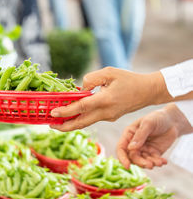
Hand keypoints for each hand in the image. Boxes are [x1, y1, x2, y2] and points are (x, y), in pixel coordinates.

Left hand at [50, 67, 168, 131]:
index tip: (53, 113)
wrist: (148, 91)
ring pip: (86, 123)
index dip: (66, 111)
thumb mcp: (109, 72)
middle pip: (81, 123)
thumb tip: (80, 90)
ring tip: (58, 122)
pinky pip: (93, 119)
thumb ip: (91, 79)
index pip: (81, 107)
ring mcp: (109, 117)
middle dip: (65, 126)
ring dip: (72, 123)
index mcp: (106, 100)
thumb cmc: (128, 79)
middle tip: (50, 125)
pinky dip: (82, 118)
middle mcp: (106, 112)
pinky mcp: (111, 117)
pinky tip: (74, 114)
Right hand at [117, 104, 192, 168]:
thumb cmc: (157, 118)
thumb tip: (130, 148)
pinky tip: (163, 161)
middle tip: (150, 165)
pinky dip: (158, 163)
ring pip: (142, 161)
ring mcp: (144, 149)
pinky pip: (153, 161)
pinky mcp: (153, 153)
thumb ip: (140, 136)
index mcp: (129, 134)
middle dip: (140, 162)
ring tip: (159, 162)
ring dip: (149, 164)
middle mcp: (134, 143)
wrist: (172, 121)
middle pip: (132, 157)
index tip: (127, 166)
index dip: (122, 158)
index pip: (121, 148)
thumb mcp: (148, 123)